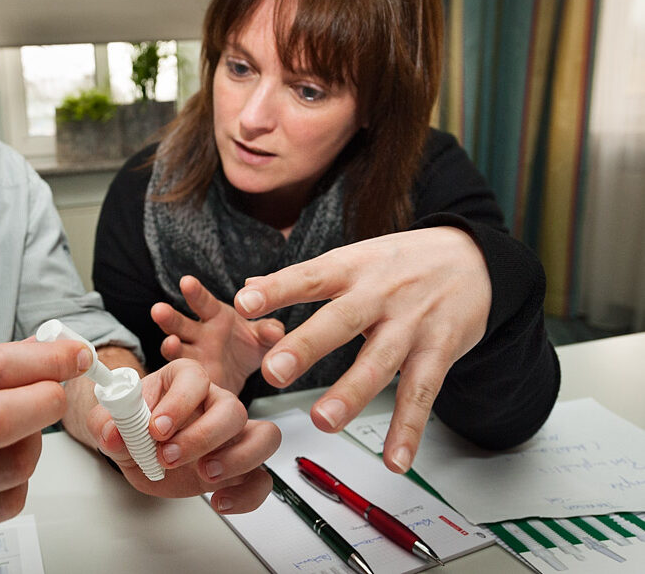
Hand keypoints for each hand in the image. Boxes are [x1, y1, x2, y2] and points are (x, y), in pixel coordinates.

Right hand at [0, 339, 90, 534]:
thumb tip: (50, 351)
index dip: (44, 361)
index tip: (74, 355)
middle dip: (47, 400)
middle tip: (56, 391)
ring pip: (14, 465)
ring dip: (35, 440)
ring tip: (20, 427)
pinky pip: (10, 501)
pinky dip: (22, 476)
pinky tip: (3, 460)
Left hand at [86, 358, 280, 513]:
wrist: (143, 456)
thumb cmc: (137, 431)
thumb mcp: (113, 425)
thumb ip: (106, 424)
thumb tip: (112, 433)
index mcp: (184, 381)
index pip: (195, 378)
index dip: (178, 402)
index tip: (156, 428)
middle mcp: (215, 403)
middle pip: (232, 407)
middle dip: (203, 436)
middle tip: (170, 456)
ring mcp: (234, 435)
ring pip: (263, 435)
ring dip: (237, 458)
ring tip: (204, 474)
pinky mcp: (242, 468)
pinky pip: (263, 478)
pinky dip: (246, 494)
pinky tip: (219, 500)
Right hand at [152, 275, 284, 393]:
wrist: (242, 374)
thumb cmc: (247, 345)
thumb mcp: (263, 337)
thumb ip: (270, 331)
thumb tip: (275, 331)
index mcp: (214, 317)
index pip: (203, 301)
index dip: (195, 292)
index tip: (187, 282)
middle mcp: (198, 335)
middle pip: (180, 324)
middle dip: (169, 317)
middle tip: (159, 310)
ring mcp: (193, 358)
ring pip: (176, 350)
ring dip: (170, 346)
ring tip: (169, 343)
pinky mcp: (194, 380)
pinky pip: (185, 379)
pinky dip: (182, 379)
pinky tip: (181, 379)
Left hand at [234, 227, 490, 472]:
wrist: (473, 258)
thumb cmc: (400, 262)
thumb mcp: (352, 260)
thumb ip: (302, 278)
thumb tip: (248, 287)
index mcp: (350, 269)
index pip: (308, 277)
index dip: (276, 290)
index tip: (243, 304)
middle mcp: (379, 295)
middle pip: (339, 321)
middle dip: (305, 348)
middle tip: (272, 373)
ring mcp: (411, 324)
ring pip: (379, 362)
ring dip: (351, 394)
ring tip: (323, 422)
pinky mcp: (440, 350)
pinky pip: (422, 393)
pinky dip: (408, 429)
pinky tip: (394, 459)